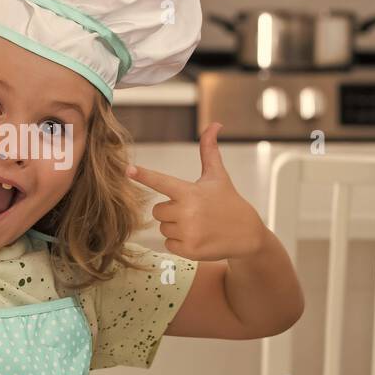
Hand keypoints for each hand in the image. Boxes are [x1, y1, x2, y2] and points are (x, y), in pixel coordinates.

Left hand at [126, 123, 267, 260]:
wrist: (247, 234)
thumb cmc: (228, 201)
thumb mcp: (218, 176)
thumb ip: (209, 151)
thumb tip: (215, 124)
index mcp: (190, 191)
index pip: (162, 181)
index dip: (144, 175)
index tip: (127, 170)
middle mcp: (187, 211)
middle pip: (157, 211)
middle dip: (170, 210)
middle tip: (192, 211)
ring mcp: (188, 232)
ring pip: (162, 227)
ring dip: (175, 227)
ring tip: (197, 224)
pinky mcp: (189, 249)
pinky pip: (168, 243)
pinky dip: (179, 242)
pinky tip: (197, 237)